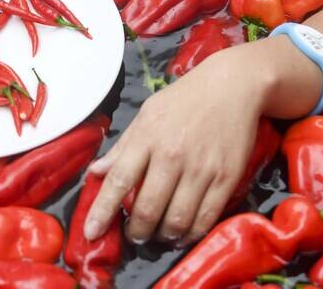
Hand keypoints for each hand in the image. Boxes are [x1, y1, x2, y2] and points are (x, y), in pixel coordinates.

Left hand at [82, 47, 265, 244]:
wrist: (232, 86)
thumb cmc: (184, 99)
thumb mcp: (147, 114)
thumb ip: (122, 147)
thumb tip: (95, 172)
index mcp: (148, 137)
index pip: (119, 180)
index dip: (102, 210)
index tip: (91, 233)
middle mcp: (172, 156)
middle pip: (148, 209)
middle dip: (136, 231)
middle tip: (133, 235)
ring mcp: (201, 170)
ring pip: (177, 220)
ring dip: (162, 237)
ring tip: (157, 235)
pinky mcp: (226, 179)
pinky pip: (205, 219)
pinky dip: (190, 235)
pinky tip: (182, 234)